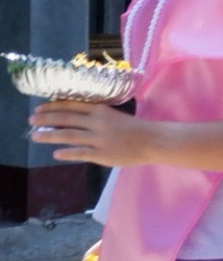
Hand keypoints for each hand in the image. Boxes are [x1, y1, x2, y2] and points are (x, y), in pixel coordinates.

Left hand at [31, 101, 155, 167]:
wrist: (153, 141)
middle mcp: (98, 122)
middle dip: (47, 119)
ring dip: (50, 135)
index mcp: (101, 110)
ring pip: (69, 135)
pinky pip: (80, 153)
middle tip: (31, 120)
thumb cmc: (135, 128)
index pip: (72, 106)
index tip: (39, 108)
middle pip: (67, 119)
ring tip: (35, 136)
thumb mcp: (114, 116)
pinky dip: (67, 153)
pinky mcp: (101, 154)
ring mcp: (99, 139)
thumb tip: (72, 120)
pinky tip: (56, 154)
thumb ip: (96, 117)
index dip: (54, 107)